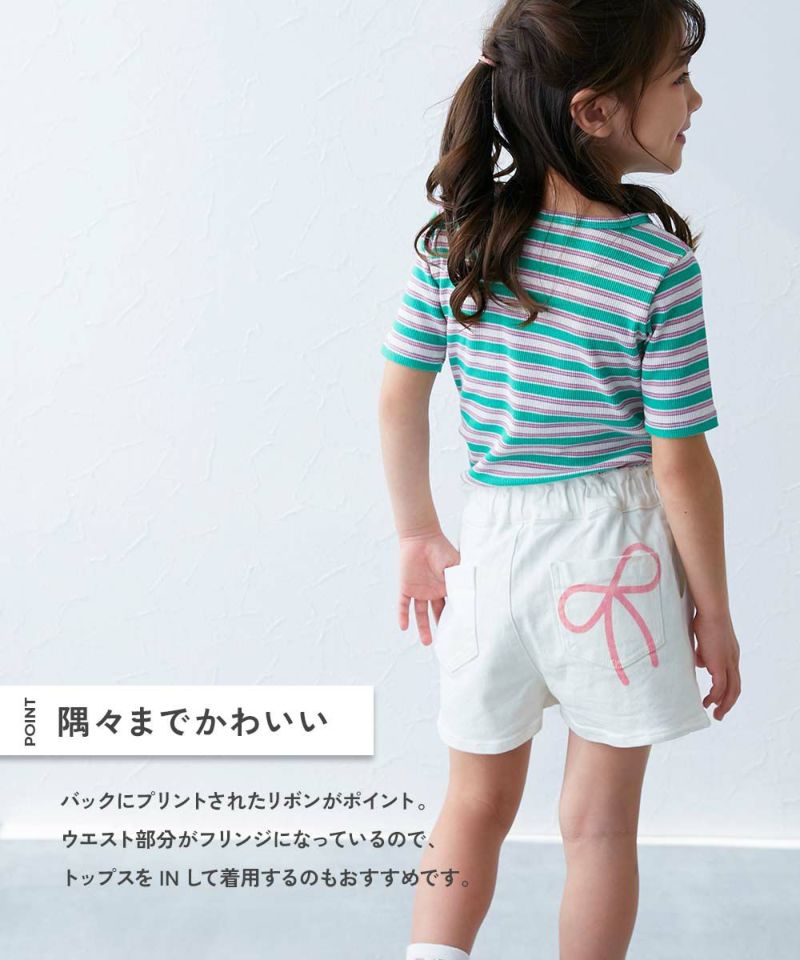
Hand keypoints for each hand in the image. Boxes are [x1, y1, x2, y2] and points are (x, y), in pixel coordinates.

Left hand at [396, 530, 460, 646]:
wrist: (422, 537)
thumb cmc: (442, 549)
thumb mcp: (455, 567)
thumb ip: (460, 582)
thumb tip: (469, 600)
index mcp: (446, 588)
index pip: (451, 607)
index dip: (455, 619)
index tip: (460, 633)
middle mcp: (433, 592)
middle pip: (437, 614)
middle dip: (441, 628)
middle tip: (445, 644)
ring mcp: (419, 591)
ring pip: (420, 613)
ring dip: (422, 627)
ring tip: (427, 642)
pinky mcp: (406, 587)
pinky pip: (403, 604)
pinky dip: (403, 615)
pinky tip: (403, 627)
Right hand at [693, 608, 740, 720]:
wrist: (712, 612)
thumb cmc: (705, 619)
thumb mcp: (704, 639)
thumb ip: (703, 652)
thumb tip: (699, 663)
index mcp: (731, 654)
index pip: (732, 677)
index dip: (726, 689)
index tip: (716, 697)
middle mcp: (733, 660)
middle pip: (736, 688)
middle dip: (728, 703)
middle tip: (719, 713)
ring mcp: (729, 663)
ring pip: (731, 691)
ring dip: (724, 704)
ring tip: (716, 714)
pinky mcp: (721, 665)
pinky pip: (720, 687)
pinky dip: (715, 697)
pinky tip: (708, 702)